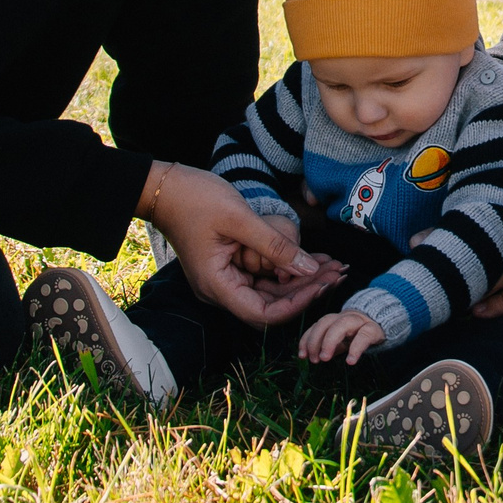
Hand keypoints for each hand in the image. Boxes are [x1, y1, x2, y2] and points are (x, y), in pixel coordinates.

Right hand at [142, 164, 343, 327]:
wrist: (165, 187)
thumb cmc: (195, 199)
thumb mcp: (239, 218)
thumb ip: (275, 246)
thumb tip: (310, 269)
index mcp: (217, 285)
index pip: (263, 314)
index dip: (296, 306)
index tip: (322, 286)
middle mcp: (221, 290)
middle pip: (270, 305)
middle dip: (305, 292)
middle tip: (338, 273)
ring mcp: (226, 279)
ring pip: (270, 292)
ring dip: (299, 281)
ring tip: (331, 266)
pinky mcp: (231, 267)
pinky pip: (263, 276)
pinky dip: (286, 269)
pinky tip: (312, 259)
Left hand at [299, 309, 387, 364]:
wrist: (385, 323)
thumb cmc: (359, 334)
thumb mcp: (342, 340)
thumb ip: (329, 346)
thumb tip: (312, 356)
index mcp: (335, 320)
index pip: (317, 326)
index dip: (307, 339)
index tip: (302, 355)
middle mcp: (345, 318)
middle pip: (326, 322)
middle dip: (316, 339)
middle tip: (314, 359)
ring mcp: (359, 322)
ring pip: (342, 324)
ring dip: (330, 341)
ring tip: (325, 358)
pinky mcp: (373, 329)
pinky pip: (364, 336)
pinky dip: (355, 348)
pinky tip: (350, 361)